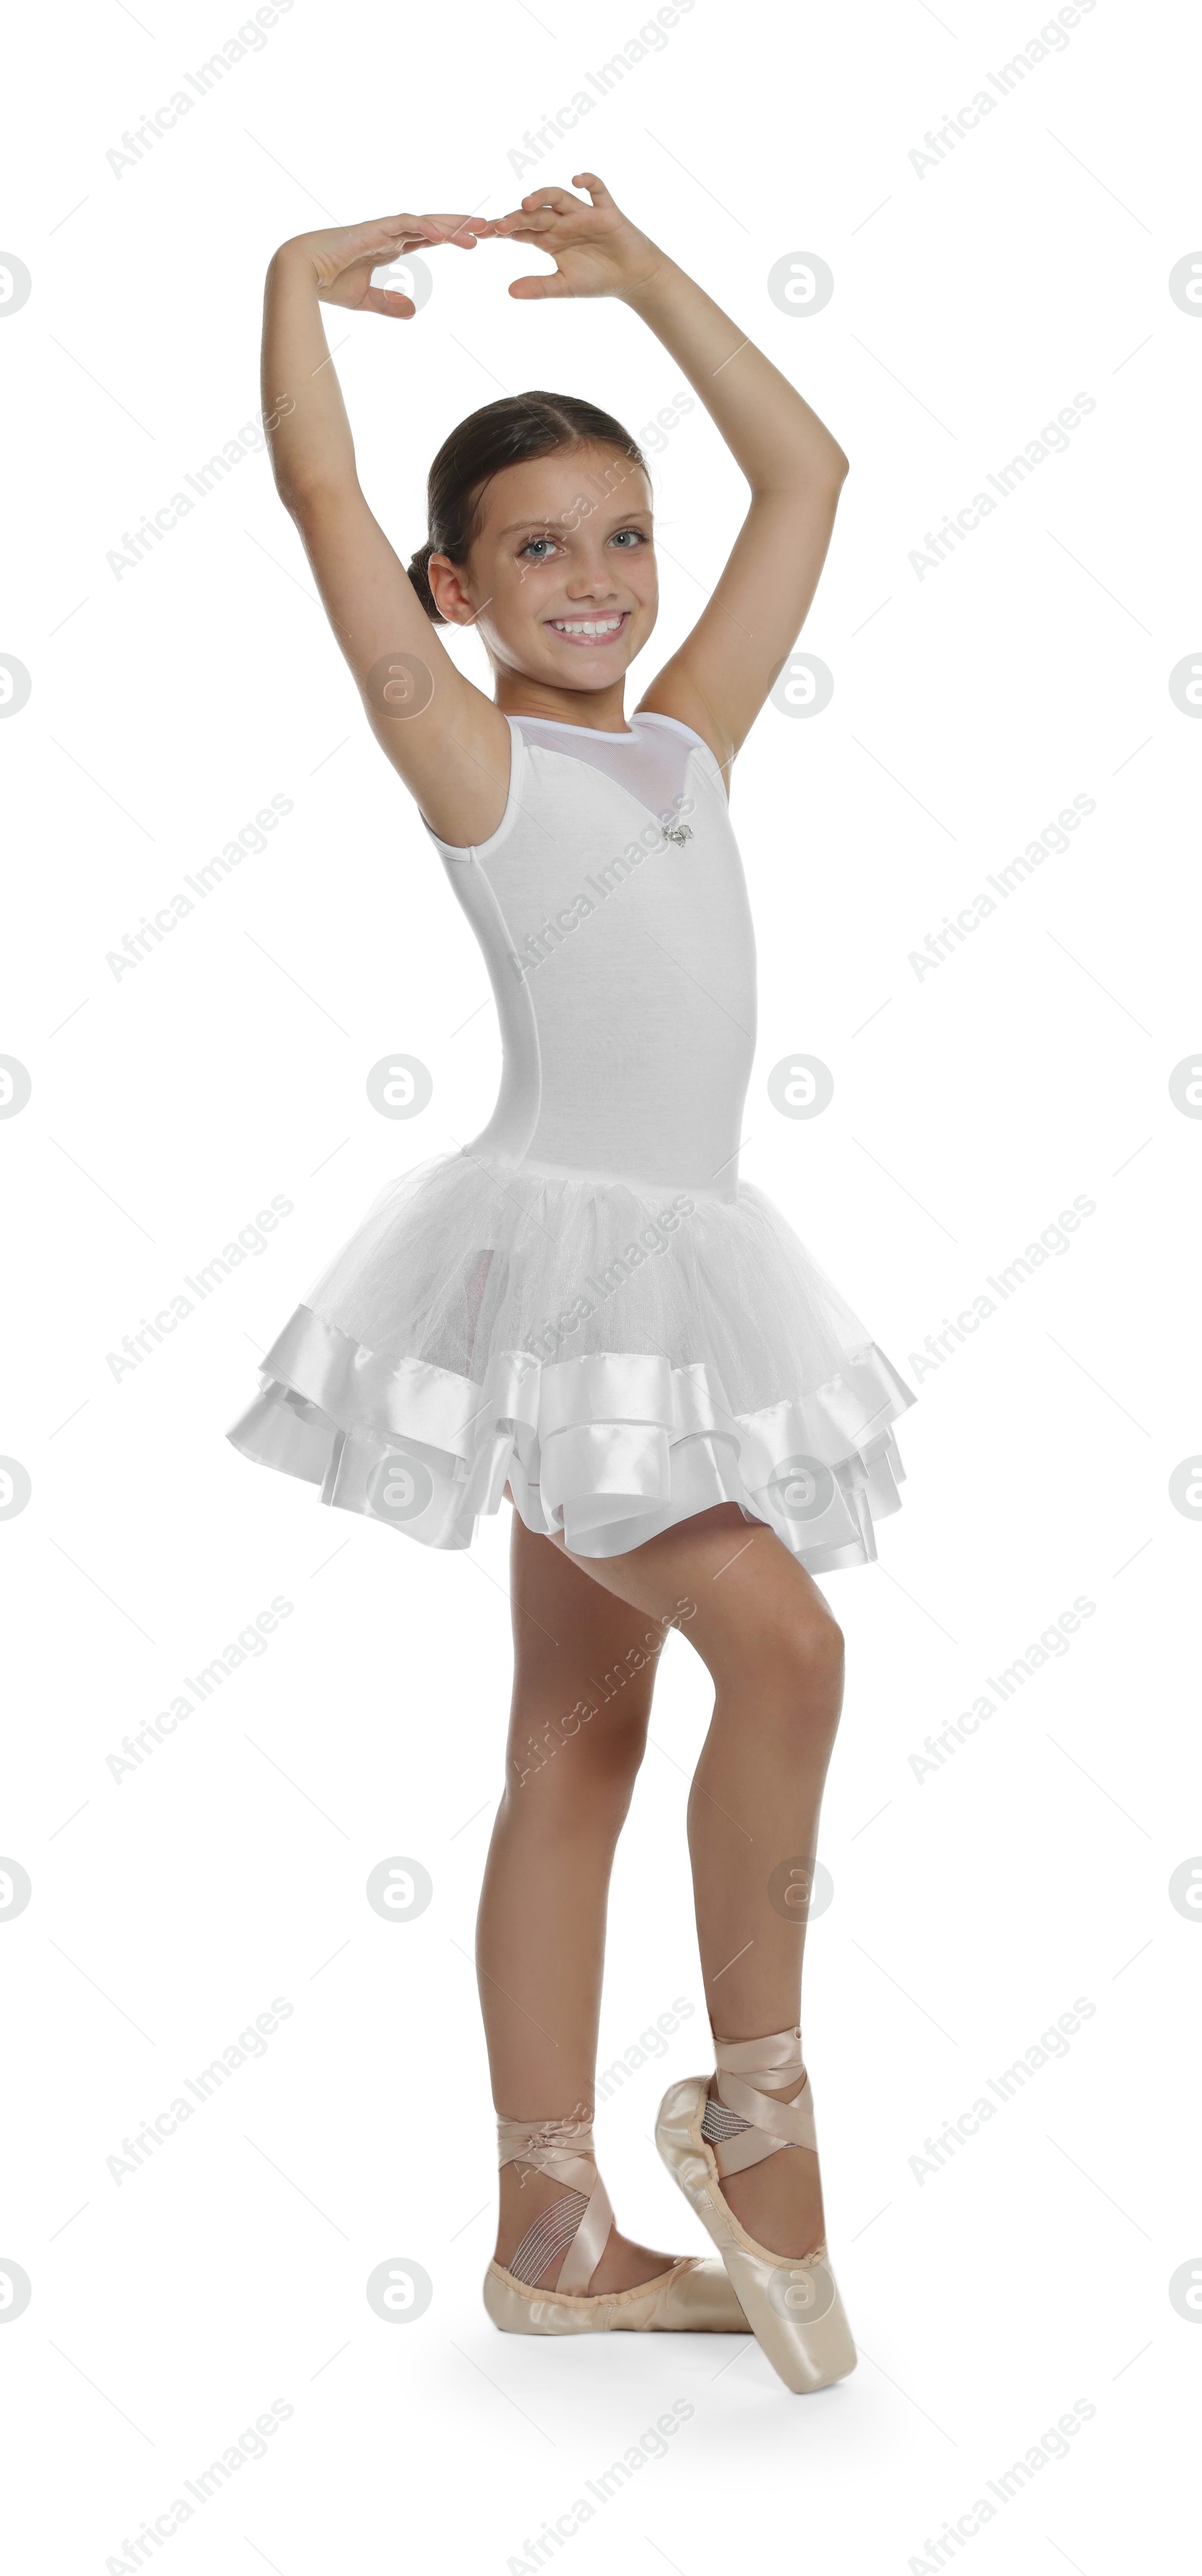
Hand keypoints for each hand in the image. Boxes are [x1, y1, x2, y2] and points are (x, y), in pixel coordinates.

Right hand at [281, 212, 488, 316]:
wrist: (300, 272)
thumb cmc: (327, 283)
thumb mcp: (366, 299)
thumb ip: (389, 304)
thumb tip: (413, 312)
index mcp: (389, 245)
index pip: (428, 237)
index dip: (452, 237)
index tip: (477, 240)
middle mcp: (389, 233)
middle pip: (433, 226)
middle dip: (461, 225)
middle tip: (491, 226)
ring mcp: (382, 228)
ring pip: (425, 222)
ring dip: (452, 225)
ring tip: (478, 230)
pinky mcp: (373, 229)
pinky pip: (405, 224)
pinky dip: (426, 227)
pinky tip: (445, 234)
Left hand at [480, 173, 663, 300]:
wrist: (632, 278)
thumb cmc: (598, 280)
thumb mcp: (564, 287)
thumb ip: (538, 287)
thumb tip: (509, 292)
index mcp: (550, 239)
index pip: (521, 229)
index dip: (503, 229)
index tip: (482, 233)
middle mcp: (563, 222)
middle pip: (535, 213)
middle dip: (517, 218)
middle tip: (500, 226)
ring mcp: (583, 214)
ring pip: (559, 197)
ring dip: (543, 196)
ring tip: (527, 202)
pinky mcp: (606, 211)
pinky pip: (597, 189)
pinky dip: (588, 181)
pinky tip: (576, 180)